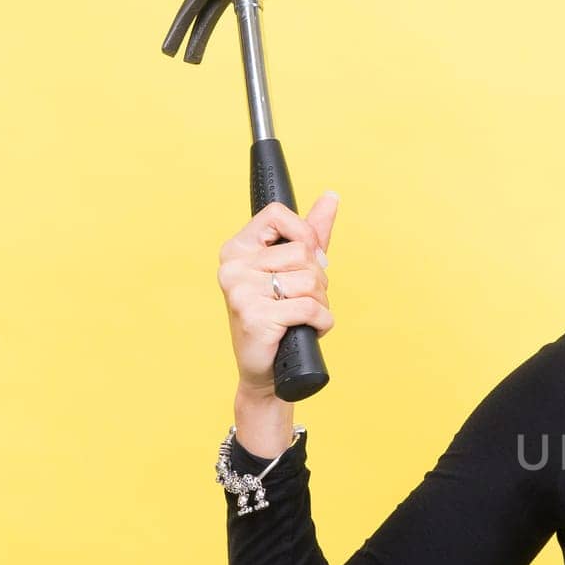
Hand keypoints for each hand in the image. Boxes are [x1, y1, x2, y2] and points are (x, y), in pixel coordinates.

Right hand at [217, 192, 339, 394]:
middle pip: (303, 252)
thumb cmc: (279, 317)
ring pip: (310, 280)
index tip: (305, 260)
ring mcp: (241, 290)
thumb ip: (311, 233)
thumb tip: (331, 196)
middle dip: (318, 279)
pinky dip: (322, 321)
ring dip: (320, 302)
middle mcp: (233, 265)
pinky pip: (309, 307)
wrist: (266, 369)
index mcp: (238, 248)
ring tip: (302, 316)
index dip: (304, 236)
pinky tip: (308, 329)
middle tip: (300, 300)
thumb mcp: (294, 270)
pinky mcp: (254, 315)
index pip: (278, 215)